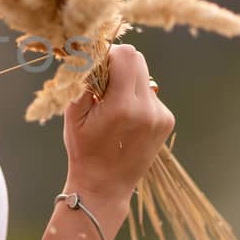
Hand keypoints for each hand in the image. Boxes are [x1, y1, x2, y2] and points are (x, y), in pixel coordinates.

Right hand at [60, 43, 173, 212]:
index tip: (97, 65)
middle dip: (119, 64)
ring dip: (128, 82)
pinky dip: (137, 97)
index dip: (109, 53)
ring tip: (114, 106)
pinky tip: (126, 118)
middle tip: (103, 81)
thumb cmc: (84, 151)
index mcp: (122, 106)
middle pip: (138, 60)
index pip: (126, 56)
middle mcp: (147, 109)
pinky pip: (151, 94)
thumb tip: (89, 55)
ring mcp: (160, 116)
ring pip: (145, 77)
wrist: (105, 186)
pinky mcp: (167, 121)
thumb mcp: (73, 115)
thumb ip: (83, 81)